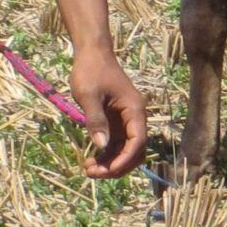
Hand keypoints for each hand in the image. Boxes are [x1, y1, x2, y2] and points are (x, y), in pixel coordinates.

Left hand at [69, 47, 147, 178]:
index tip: (108, 170)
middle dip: (117, 166)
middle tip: (93, 173)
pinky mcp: (115, 122)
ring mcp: (125, 121)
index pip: (138, 141)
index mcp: (134, 110)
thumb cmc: (91, 70)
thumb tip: (101, 146)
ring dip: (110, 163)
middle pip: (134, 151)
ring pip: (125, 151)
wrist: (91, 53)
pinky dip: (106, 155)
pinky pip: (115, 144)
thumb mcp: (89, 95)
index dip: (125, 159)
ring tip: (88, 170)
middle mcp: (134, 118)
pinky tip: (90, 160)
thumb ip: (96, 120)